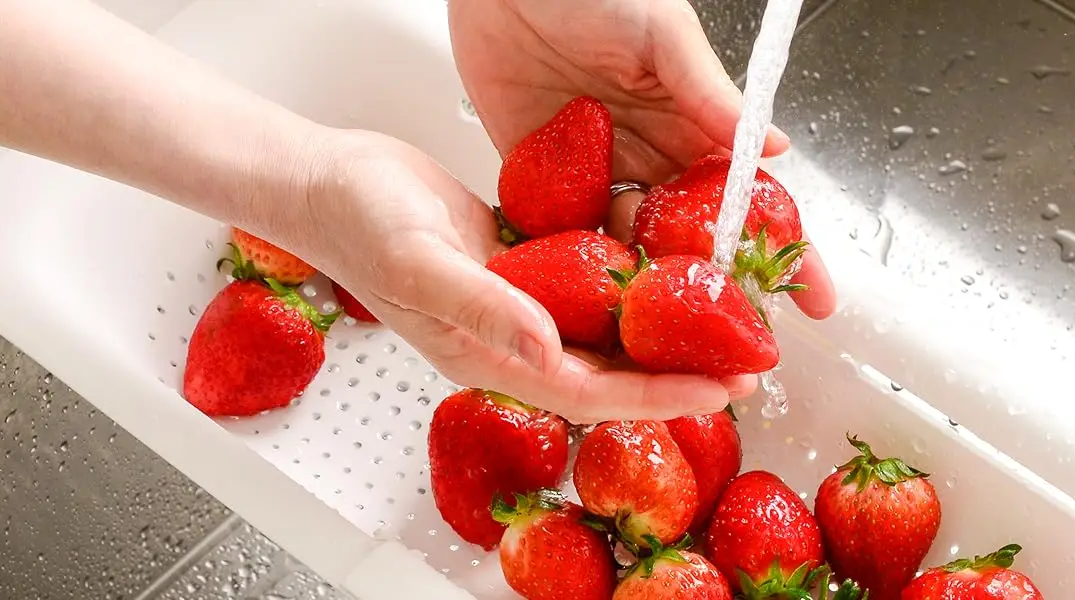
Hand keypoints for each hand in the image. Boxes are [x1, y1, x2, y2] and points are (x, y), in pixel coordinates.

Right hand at [287, 130, 749, 422]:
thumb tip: (548, 349)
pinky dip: (628, 283)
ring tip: (722, 320)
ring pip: (604, 331)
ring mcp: (519, 304)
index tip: (719, 392)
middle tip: (746, 364)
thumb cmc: (358, 226)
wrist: (329, 180)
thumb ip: (485, 311)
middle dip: (677, 373)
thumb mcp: (421, 268)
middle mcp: (512, 339)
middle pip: (611, 371)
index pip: (592, 392)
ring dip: (661, 331)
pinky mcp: (522, 266)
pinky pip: (587, 285)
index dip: (658, 396)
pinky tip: (666, 266)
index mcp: (490, 357)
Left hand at [449, 0, 836, 318]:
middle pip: (695, 241)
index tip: (816, 302)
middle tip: (745, 351)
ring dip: (650, 297)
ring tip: (670, 352)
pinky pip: (566, 232)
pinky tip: (592, 311)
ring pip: (633, 247)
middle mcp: (652, 155)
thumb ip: (709, 95)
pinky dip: (578, 269)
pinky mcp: (540, 173)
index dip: (786, 252)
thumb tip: (775, 149)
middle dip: (722, 296)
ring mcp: (598, 168)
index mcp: (693, 122)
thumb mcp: (663, 33)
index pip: (749, 201)